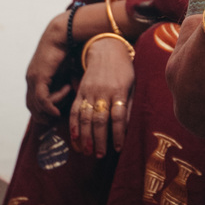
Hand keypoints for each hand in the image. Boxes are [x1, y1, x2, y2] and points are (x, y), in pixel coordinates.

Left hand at [25, 14, 73, 120]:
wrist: (62, 34)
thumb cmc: (67, 49)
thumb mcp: (65, 70)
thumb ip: (64, 82)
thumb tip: (72, 93)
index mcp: (35, 78)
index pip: (32, 102)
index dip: (42, 113)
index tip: (54, 118)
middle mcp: (30, 79)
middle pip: (31, 107)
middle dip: (43, 117)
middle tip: (56, 120)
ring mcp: (33, 78)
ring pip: (37, 104)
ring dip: (52, 108)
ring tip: (63, 106)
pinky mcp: (39, 77)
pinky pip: (42, 99)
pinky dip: (49, 108)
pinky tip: (57, 112)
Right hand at [69, 37, 133, 157]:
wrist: (105, 49)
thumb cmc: (123, 70)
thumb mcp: (132, 85)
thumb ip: (129, 106)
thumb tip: (127, 129)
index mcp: (119, 91)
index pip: (118, 116)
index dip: (117, 133)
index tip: (117, 148)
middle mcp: (103, 92)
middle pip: (99, 119)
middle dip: (99, 139)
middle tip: (99, 155)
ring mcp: (89, 91)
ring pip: (85, 117)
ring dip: (85, 137)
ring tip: (86, 152)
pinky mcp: (80, 91)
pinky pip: (75, 110)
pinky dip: (73, 125)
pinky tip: (74, 138)